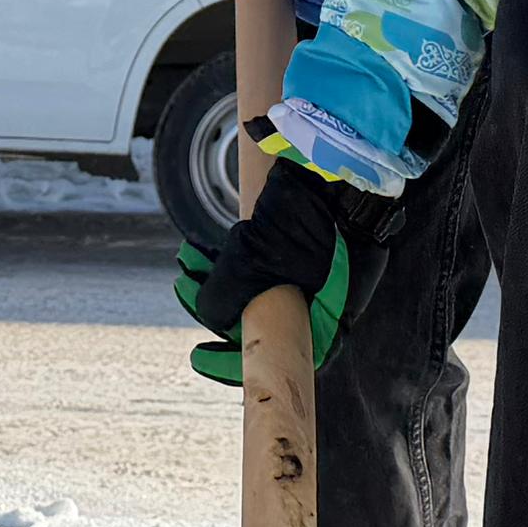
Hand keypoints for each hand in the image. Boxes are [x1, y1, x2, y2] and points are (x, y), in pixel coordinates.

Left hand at [174, 149, 392, 381]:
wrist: (345, 163)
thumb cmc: (309, 217)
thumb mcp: (254, 262)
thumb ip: (225, 297)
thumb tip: (207, 313)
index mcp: (328, 323)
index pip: (277, 358)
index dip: (233, 363)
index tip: (198, 357)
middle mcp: (325, 306)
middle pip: (263, 322)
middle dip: (216, 306)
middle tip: (182, 290)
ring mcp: (318, 276)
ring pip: (260, 290)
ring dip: (219, 277)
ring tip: (185, 261)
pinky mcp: (308, 251)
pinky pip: (266, 266)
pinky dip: (234, 260)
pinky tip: (202, 248)